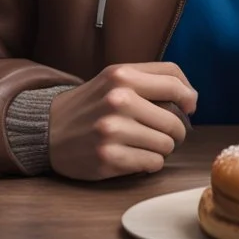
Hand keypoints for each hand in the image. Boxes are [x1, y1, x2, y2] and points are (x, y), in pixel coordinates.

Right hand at [48, 62, 197, 180]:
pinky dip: (150, 163)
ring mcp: (113, 130)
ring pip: (167, 144)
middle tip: (164, 133)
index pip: (175, 82)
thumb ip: (151, 79)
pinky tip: (135, 156)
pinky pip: (153, 163)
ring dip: (162, 148)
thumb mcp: (115, 78)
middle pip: (175, 120)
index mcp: (122, 75)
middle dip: (176, 130)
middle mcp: (119, 100)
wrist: (47, 129)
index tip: (189, 107)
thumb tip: (191, 98)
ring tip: (144, 143)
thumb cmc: (91, 104)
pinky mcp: (109, 157)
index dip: (189, 96)